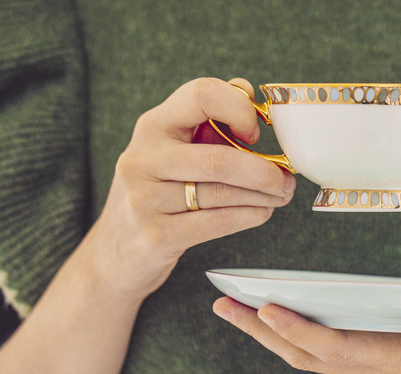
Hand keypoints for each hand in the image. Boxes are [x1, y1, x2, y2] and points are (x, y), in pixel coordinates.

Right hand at [79, 78, 295, 303]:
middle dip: (265, 172)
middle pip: (220, 159)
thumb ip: (205, 122)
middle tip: (287, 180)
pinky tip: (262, 213)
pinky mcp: (155, 236)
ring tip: (281, 196)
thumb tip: (245, 90)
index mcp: (152, 127)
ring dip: (264, 196)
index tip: (256, 134)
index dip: (238, 109)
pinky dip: (250, 216)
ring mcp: (144, 199)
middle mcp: (142, 158)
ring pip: (222, 193)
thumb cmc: (155, 196)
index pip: (201, 94)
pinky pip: (218, 222)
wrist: (113, 256)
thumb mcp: (170, 152)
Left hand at [211, 297, 400, 373]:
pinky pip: (324, 347)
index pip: (334, 346)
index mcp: (394, 360)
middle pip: (305, 352)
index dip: (297, 329)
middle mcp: (374, 364)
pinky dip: (295, 331)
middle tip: (224, 303)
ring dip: (270, 331)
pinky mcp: (376, 357)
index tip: (264, 307)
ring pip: (309, 352)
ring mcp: (372, 363)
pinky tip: (286, 314)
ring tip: (239, 306)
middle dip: (261, 330)